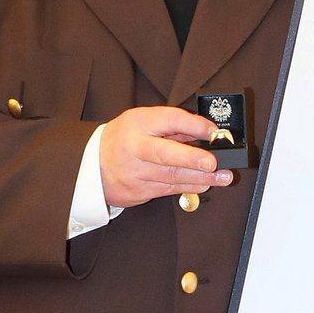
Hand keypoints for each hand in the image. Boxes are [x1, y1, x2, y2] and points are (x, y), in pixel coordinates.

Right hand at [99, 106, 231, 207]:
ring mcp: (134, 173)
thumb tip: (207, 132)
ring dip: (200, 178)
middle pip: (165, 154)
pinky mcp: (137, 192)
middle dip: (191, 159)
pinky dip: (188, 187)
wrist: (91, 166)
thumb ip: (172, 126)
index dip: (193, 125)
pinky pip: (167, 190)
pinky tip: (204, 185)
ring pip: (171, 177)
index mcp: (137, 124)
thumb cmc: (123, 139)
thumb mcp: (143, 122)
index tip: (213, 130)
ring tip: (222, 177)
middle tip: (213, 162)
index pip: (168, 120)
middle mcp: (134, 148)